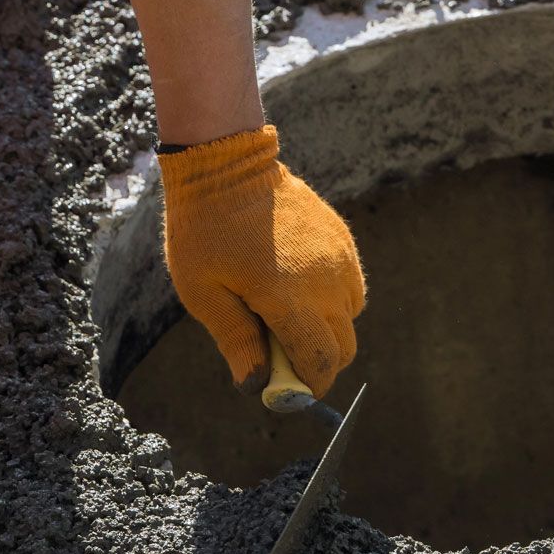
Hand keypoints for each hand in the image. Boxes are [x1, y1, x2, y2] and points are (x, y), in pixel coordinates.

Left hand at [158, 127, 364, 396]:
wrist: (227, 163)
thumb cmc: (204, 230)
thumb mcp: (203, 293)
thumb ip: (236, 341)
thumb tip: (256, 385)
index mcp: (288, 298)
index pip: (321, 362)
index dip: (309, 386)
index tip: (288, 390)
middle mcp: (325, 281)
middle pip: (344, 346)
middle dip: (319, 362)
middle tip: (281, 355)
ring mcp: (339, 258)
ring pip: (350, 317)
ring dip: (325, 328)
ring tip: (284, 312)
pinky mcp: (342, 240)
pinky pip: (350, 286)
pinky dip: (331, 299)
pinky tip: (295, 283)